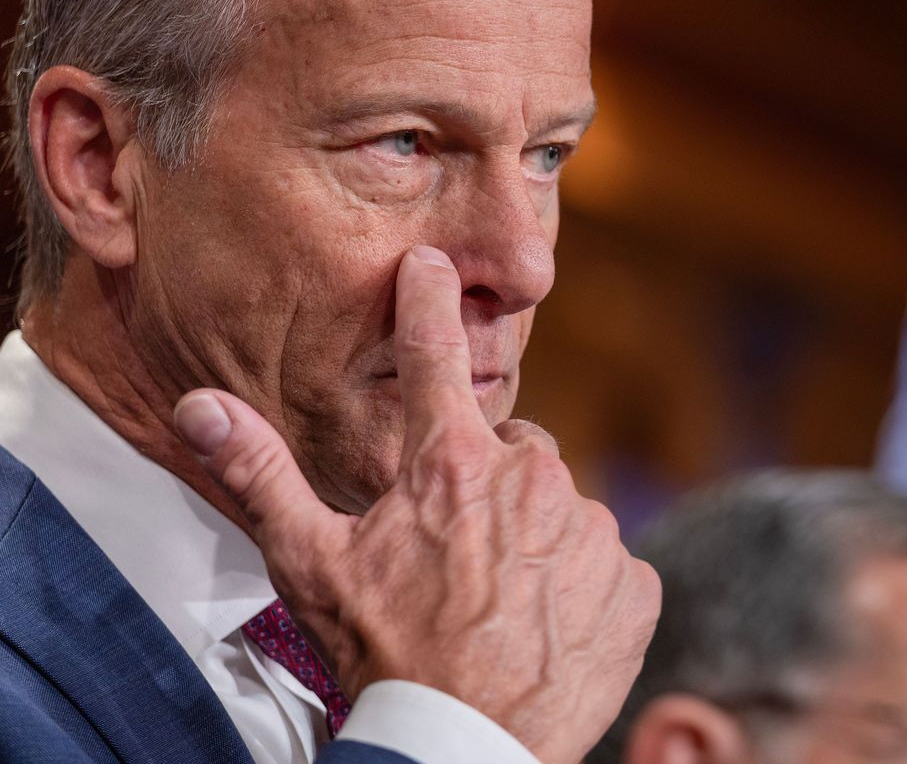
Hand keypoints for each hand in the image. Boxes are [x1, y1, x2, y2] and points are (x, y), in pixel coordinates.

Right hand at [171, 245, 658, 762]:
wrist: (464, 745)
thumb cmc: (384, 656)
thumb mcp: (312, 566)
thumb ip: (262, 476)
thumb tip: (198, 407)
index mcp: (453, 464)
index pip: (436, 356)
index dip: (430, 302)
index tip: (434, 262)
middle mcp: (535, 481)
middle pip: (517, 454)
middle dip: (491, 487)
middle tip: (456, 555)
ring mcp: (592, 531)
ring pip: (564, 514)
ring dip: (537, 545)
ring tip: (497, 605)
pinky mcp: (635, 584)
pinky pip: (609, 569)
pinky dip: (583, 592)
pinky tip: (543, 630)